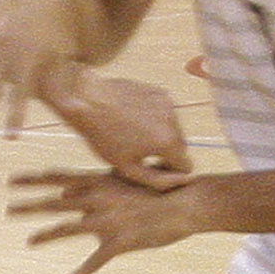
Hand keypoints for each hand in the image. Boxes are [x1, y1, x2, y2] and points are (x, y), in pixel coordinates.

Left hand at [11, 167, 203, 273]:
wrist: (186, 202)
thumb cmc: (159, 188)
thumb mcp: (126, 177)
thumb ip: (97, 184)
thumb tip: (71, 190)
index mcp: (98, 182)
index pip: (58, 178)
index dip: (33, 179)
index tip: (11, 180)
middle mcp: (98, 199)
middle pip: (54, 202)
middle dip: (29, 205)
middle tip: (8, 209)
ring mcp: (106, 221)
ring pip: (66, 229)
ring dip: (45, 235)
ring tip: (29, 240)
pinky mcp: (119, 243)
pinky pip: (93, 262)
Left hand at [45, 73, 192, 187]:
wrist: (88, 98)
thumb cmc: (103, 136)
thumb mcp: (127, 167)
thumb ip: (157, 180)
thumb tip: (181, 181)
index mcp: (168, 142)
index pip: (186, 166)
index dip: (170, 172)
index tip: (152, 169)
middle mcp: (174, 121)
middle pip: (181, 147)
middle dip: (166, 152)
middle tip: (140, 153)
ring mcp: (168, 103)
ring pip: (174, 130)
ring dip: (161, 135)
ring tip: (134, 135)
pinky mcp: (160, 92)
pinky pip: (165, 114)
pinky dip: (155, 119)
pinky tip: (133, 119)